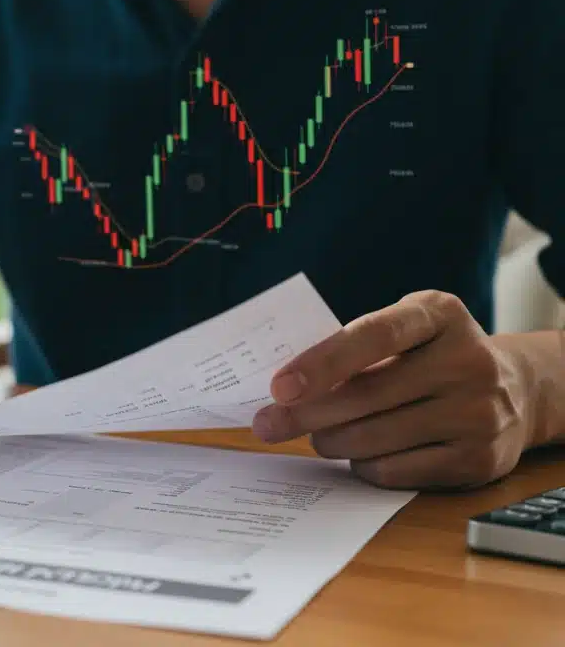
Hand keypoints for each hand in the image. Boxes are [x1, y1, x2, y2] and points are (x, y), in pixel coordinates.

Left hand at [252, 291, 535, 489]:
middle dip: (305, 414)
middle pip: (366, 396)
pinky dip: (363, 465)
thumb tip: (283, 388)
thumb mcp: (406, 329)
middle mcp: (468, 360)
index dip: (322, 362)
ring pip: (374, 438)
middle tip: (269, 423)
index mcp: (441, 315)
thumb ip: (355, 345)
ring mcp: (478, 412)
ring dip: (330, 441)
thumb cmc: (432, 356)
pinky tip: (359, 454)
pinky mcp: (478, 459)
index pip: (374, 335)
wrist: (516, 390)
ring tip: (318, 436)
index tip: (279, 388)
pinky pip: (394, 470)